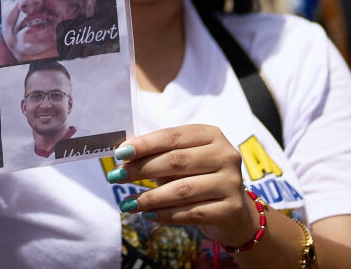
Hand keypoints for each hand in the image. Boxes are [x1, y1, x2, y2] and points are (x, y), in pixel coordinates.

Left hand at [111, 125, 253, 246]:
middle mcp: (225, 155)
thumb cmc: (199, 178)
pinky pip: (192, 213)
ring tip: (127, 203)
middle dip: (141, 169)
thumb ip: (157, 155)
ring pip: (182, 189)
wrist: (234, 211)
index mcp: (211, 135)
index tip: (119, 153)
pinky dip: (165, 215)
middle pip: (176, 161)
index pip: (172, 137)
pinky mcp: (231, 209)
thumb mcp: (182, 161)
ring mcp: (231, 182)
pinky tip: (147, 216)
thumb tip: (122, 155)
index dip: (144, 145)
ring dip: (149, 197)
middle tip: (116, 177)